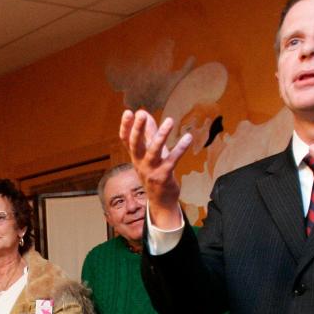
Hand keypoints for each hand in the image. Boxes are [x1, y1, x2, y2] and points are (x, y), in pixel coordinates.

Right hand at [119, 109, 192, 227]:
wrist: (161, 201)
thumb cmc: (155, 173)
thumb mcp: (150, 153)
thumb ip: (148, 133)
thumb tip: (143, 112)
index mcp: (135, 157)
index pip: (126, 140)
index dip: (126, 127)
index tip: (128, 112)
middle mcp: (140, 163)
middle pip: (136, 145)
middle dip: (138, 129)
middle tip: (141, 114)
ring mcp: (151, 171)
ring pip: (154, 151)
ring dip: (161, 136)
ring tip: (169, 120)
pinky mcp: (163, 177)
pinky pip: (172, 161)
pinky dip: (180, 149)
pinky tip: (188, 138)